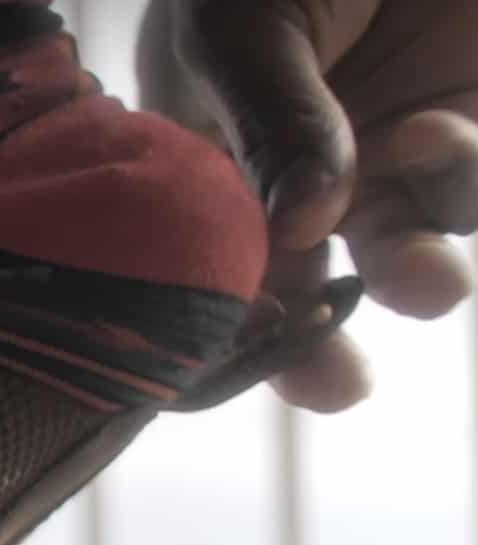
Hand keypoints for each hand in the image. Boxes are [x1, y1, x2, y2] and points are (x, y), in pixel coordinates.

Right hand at [139, 0, 477, 410]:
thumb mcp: (243, 29)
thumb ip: (272, 126)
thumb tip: (306, 225)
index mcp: (218, 170)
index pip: (220, 274)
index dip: (235, 333)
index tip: (250, 367)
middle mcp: (306, 181)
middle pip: (314, 292)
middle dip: (324, 348)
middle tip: (337, 383)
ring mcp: (394, 154)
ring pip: (414, 249)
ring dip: (415, 268)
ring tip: (412, 240)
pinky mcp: (475, 121)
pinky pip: (476, 190)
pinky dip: (461, 182)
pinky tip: (433, 141)